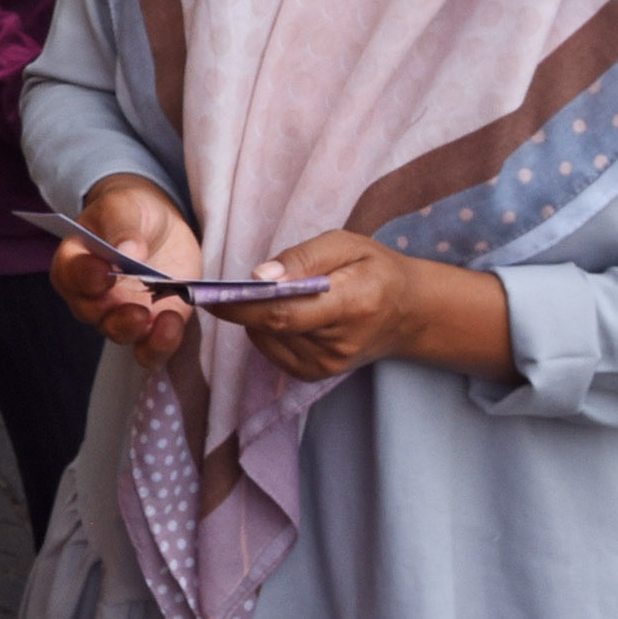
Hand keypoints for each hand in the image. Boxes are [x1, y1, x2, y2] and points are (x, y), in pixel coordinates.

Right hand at [49, 173, 197, 368]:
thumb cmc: (130, 211)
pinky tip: (174, 324)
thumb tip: (129, 251)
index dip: (84, 278)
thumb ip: (122, 226)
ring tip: (157, 319)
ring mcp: (122, 313)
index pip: (70, 275)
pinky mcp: (152, 325)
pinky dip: (160, 344)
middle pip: (92, 314)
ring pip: (120, 334)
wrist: (158, 225)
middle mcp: (92, 296)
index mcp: (75, 262)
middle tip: (135, 308)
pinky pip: (149, 347)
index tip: (103, 274)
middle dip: (112, 314)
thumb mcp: (124, 206)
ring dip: (137, 332)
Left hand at [217, 230, 515, 384]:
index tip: (208, 294)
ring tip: (275, 294)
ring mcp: (326, 365)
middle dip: (242, 306)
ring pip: (268, 338)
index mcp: (353, 304)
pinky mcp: (315, 374)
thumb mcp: (347, 244)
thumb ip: (303, 257)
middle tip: (222, 288)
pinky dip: (267, 329)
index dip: (242, 306)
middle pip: (272, 326)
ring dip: (258, 316)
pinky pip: (273, 349)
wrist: (409, 313)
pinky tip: (287, 313)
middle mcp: (338, 343)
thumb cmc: (376, 270)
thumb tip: (259, 276)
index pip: (285, 313)